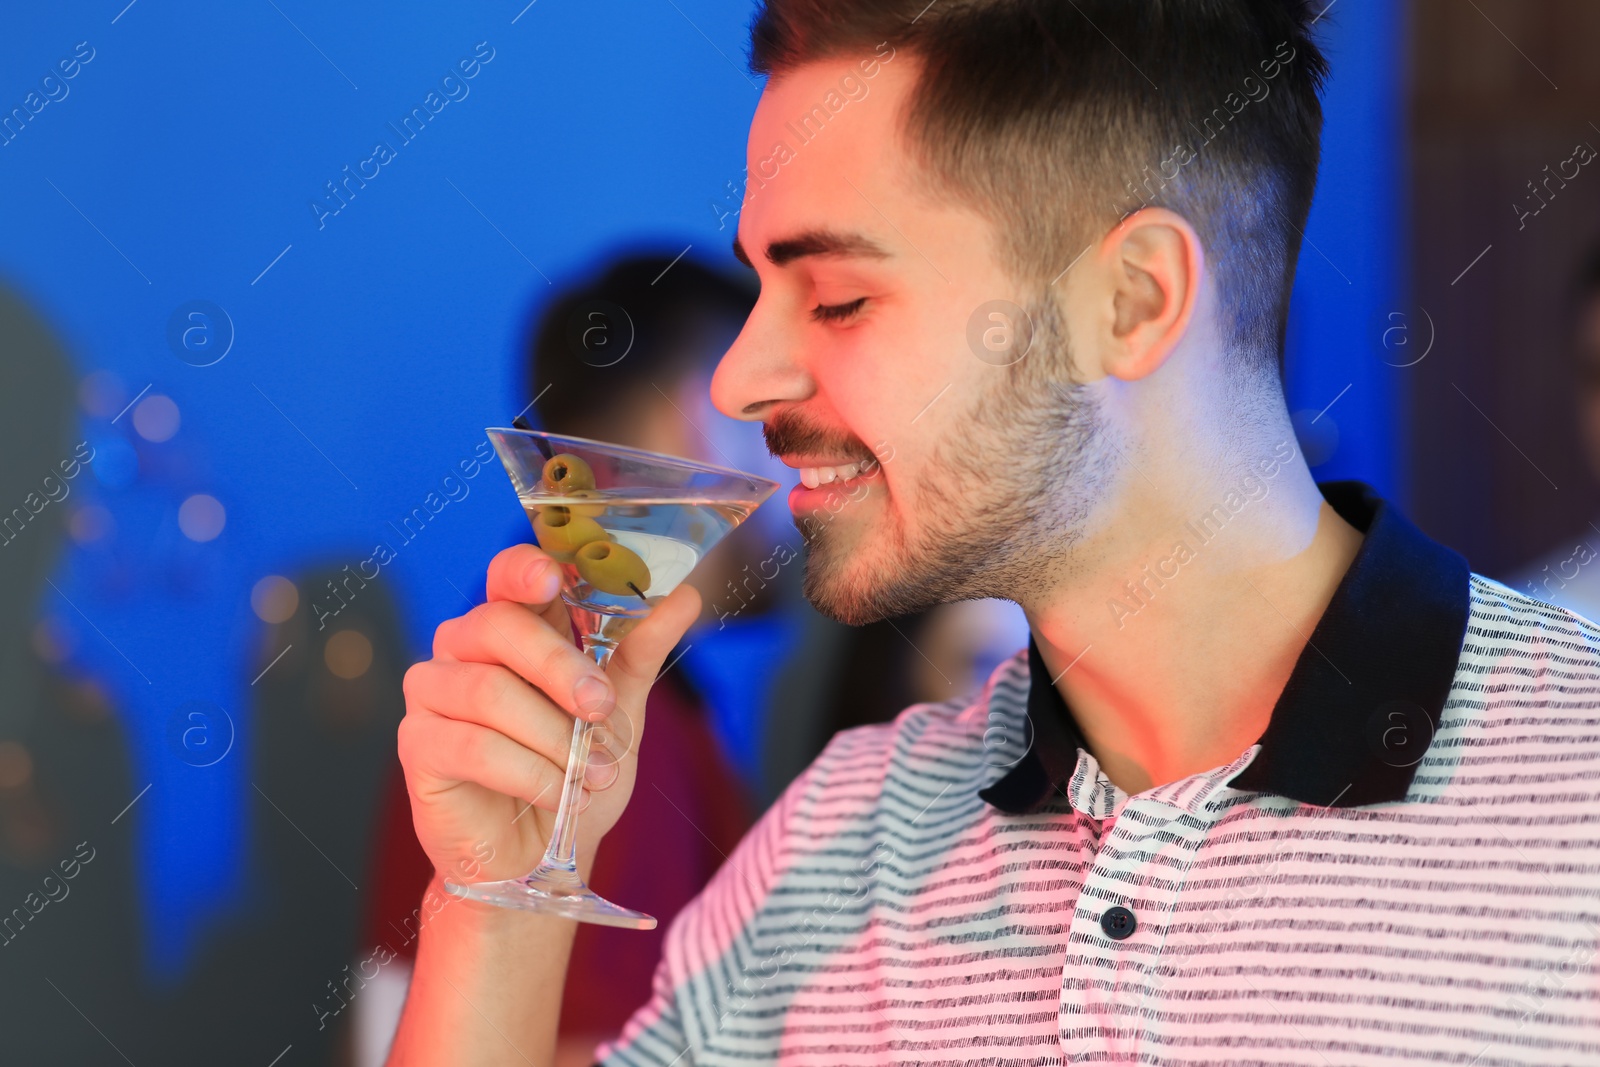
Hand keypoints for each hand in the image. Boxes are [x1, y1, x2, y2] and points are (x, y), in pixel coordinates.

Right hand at [398, 543, 701, 884]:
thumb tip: (686, 596)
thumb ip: (642, 650)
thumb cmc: (573, 772)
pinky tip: (556, 794)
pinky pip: (472, 745)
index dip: (526, 569)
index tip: (555, 581)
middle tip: (601, 708)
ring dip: (553, 736)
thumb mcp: (618, 709)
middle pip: (498, 625)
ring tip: (591, 774)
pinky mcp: (418, 744)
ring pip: (489, 691)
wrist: (542, 854)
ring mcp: (432, 692)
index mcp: (512, 626)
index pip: (507, 574)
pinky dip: (527, 772)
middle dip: (560, 667)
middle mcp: (462, 648)